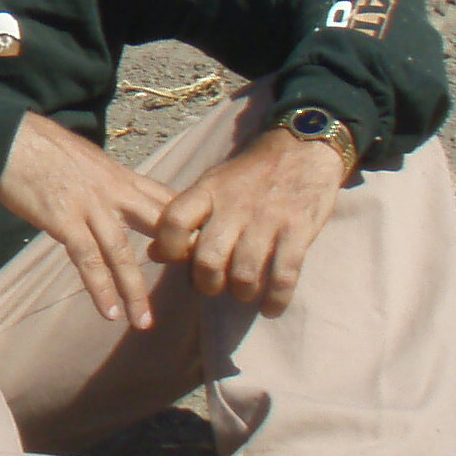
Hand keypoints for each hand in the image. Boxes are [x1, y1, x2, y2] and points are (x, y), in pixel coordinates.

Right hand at [0, 111, 177, 328]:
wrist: (8, 138)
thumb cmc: (41, 146)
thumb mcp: (87, 158)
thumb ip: (106, 181)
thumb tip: (114, 197)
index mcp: (120, 175)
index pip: (165, 199)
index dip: (187, 223)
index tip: (202, 247)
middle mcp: (113, 192)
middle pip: (157, 225)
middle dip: (177, 255)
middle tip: (193, 284)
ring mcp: (90, 206)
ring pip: (122, 254)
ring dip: (134, 291)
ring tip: (142, 322)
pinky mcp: (64, 220)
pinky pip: (88, 260)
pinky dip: (100, 288)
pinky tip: (108, 311)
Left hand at [147, 128, 348, 315]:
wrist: (301, 148)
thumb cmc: (250, 174)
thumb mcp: (211, 185)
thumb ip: (186, 217)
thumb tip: (154, 253)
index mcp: (208, 191)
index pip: (174, 221)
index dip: (170, 248)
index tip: (178, 260)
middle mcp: (234, 206)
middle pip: (207, 258)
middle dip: (207, 283)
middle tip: (214, 286)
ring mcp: (268, 219)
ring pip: (244, 273)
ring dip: (241, 292)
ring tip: (243, 293)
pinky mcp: (298, 231)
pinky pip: (284, 275)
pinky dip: (276, 299)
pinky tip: (271, 307)